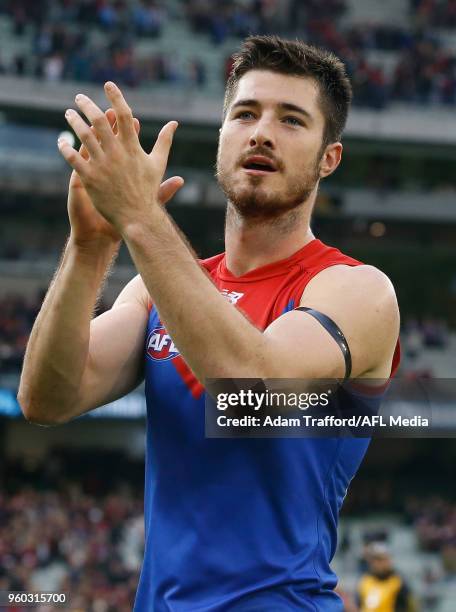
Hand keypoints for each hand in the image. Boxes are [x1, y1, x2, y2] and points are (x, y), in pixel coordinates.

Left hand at [59, 82, 183, 234]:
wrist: (137, 216)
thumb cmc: (148, 190)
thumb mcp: (158, 163)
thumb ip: (165, 140)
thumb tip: (174, 123)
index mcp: (133, 147)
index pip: (124, 115)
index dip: (116, 97)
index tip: (108, 84)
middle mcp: (117, 153)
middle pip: (99, 120)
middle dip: (87, 105)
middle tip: (79, 97)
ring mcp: (102, 165)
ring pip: (83, 136)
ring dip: (74, 121)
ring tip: (68, 114)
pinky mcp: (90, 178)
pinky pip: (74, 158)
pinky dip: (66, 148)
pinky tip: (61, 141)